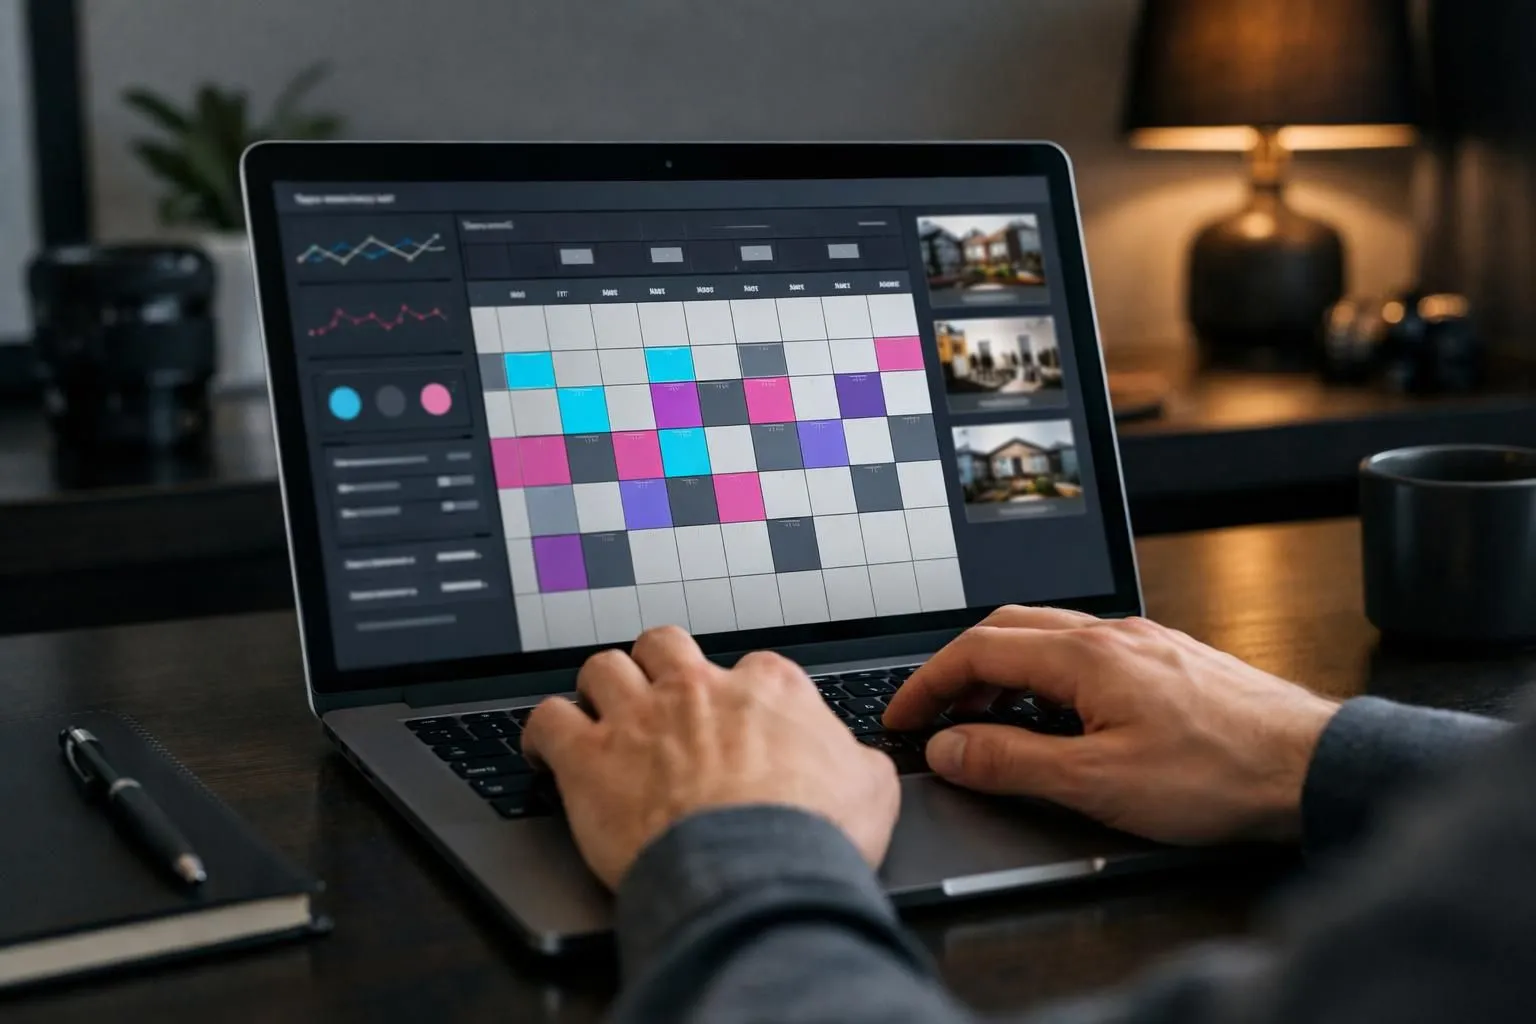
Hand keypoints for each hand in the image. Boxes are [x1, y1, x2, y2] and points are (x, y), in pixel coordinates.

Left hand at [522, 627, 900, 888]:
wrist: (757, 871)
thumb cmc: (812, 835)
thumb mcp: (870, 789)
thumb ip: (856, 762)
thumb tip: (860, 765)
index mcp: (767, 689)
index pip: (749, 667)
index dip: (738, 694)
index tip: (735, 719)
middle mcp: (698, 690)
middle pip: (664, 645)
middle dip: (658, 665)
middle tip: (659, 696)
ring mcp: (639, 718)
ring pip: (602, 668)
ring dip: (601, 689)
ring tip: (601, 715)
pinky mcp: (589, 758)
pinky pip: (548, 720)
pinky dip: (543, 732)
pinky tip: (546, 750)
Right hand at [883, 607, 1339, 844]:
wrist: (1313, 767)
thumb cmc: (1220, 774)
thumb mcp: (1097, 782)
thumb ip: (1012, 762)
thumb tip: (948, 748)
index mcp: (1085, 654)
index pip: (978, 651)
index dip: (928, 684)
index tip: (902, 717)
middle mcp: (1112, 634)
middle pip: (1007, 629)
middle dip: (957, 668)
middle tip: (933, 713)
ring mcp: (1143, 642)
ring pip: (1049, 636)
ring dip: (1003, 669)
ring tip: (987, 718)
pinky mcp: (1169, 660)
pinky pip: (1087, 651)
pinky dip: (1047, 675)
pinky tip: (1058, 714)